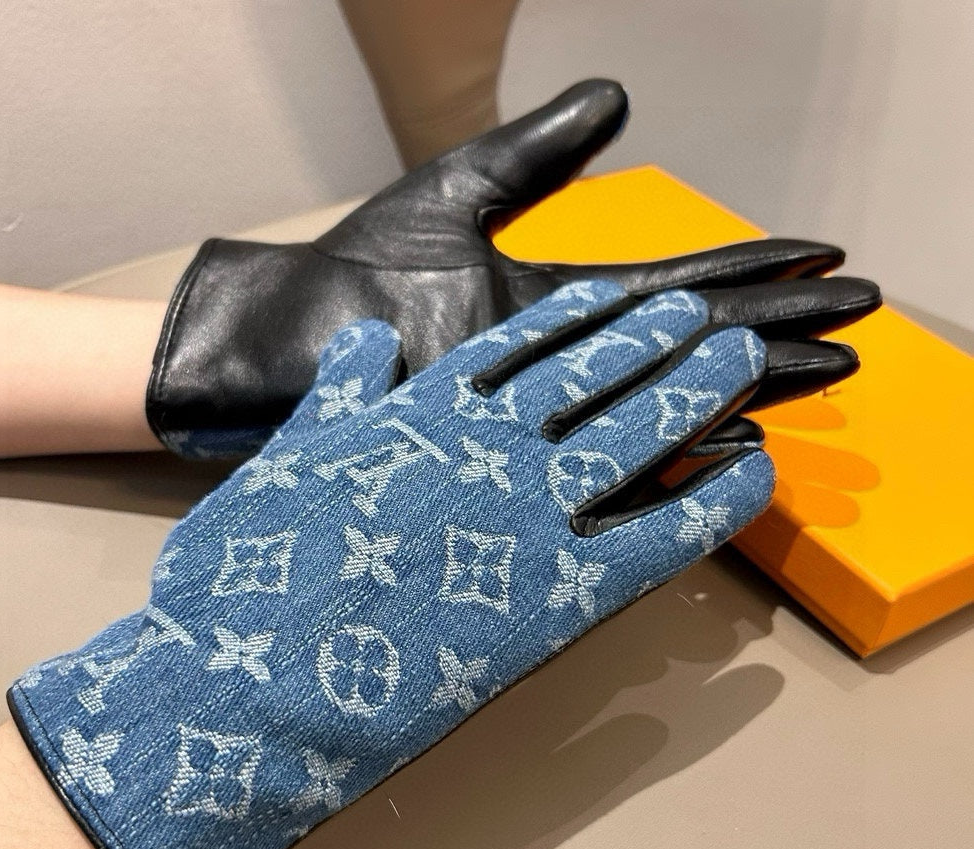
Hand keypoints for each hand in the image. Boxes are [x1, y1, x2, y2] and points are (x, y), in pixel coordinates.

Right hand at [13, 280, 776, 848]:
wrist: (254, 684)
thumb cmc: (253, 574)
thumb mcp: (282, 460)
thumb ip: (339, 396)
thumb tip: (367, 339)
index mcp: (423, 408)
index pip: (521, 345)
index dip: (580, 318)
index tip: (623, 294)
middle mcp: (490, 445)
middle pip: (595, 376)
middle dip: (654, 340)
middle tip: (704, 314)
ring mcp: (534, 515)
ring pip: (639, 435)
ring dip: (697, 392)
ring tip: (742, 359)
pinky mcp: (566, 595)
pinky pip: (666, 537)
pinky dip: (718, 502)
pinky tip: (756, 472)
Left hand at [146, 78, 879, 457]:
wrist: (289, 338)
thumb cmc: (360, 268)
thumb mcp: (458, 196)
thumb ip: (538, 153)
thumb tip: (619, 97)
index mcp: (555, 304)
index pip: (673, 286)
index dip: (747, 268)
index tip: (819, 256)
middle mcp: (560, 362)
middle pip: (688, 341)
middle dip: (776, 324)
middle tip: (858, 315)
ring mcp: (540, 409)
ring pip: (664, 393)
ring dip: (749, 381)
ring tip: (830, 368)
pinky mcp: (513, 451)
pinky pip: (609, 452)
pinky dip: (675, 445)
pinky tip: (737, 435)